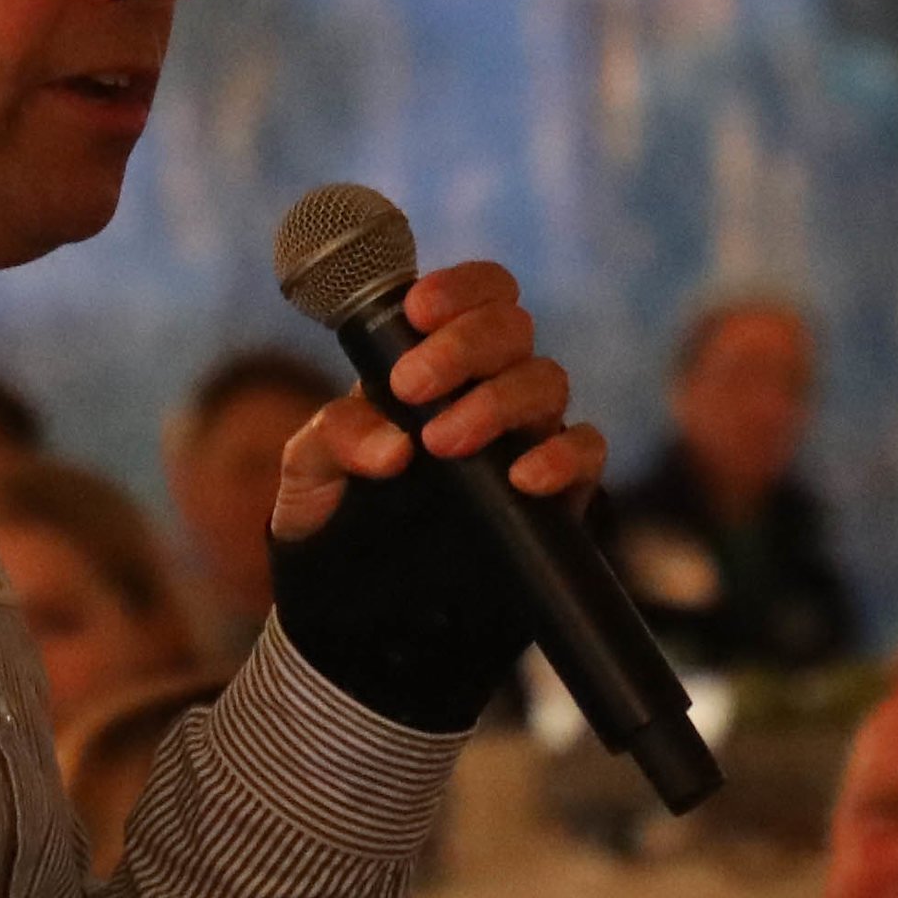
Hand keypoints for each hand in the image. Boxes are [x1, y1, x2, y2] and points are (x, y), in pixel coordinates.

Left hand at [276, 260, 600, 536]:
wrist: (361, 609)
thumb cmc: (339, 519)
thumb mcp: (311, 474)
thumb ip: (333, 440)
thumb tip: (393, 445)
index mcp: (437, 360)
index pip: (478, 294)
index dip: (459, 288)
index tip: (417, 312)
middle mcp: (491, 386)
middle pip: (513, 327)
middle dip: (463, 345)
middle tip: (411, 387)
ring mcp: (526, 436)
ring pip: (547, 382)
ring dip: (496, 401)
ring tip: (442, 442)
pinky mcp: (557, 491)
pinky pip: (585, 452)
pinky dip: (562, 456)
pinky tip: (520, 477)